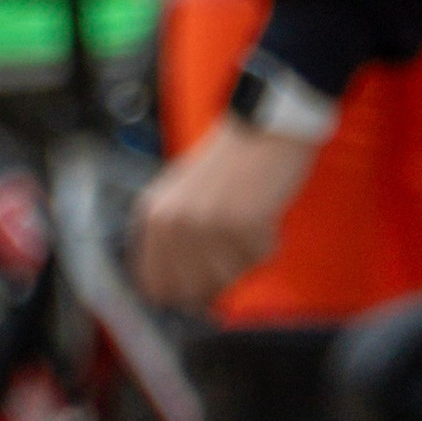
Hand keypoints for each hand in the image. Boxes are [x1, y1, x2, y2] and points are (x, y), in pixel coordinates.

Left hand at [130, 120, 317, 312]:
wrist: (266, 128)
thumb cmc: (230, 160)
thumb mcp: (180, 195)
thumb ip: (171, 238)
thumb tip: (177, 289)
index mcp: (153, 215)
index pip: (154, 284)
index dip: (180, 292)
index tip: (200, 286)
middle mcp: (174, 223)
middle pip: (190, 291)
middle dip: (216, 282)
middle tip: (234, 258)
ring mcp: (207, 224)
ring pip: (226, 281)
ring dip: (244, 262)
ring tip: (250, 230)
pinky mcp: (243, 224)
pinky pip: (257, 259)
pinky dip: (268, 244)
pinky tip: (266, 217)